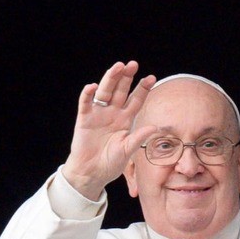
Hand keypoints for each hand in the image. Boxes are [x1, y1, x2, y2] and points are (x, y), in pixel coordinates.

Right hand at [62, 61, 158, 199]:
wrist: (91, 173)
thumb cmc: (110, 163)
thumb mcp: (127, 151)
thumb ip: (138, 138)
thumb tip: (155, 127)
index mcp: (125, 119)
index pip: (136, 100)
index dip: (142, 89)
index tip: (151, 78)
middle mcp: (112, 113)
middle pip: (120, 91)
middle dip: (126, 77)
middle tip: (133, 64)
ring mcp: (98, 114)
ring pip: (105, 92)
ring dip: (110, 79)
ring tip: (117, 67)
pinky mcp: (84, 119)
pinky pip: (86, 103)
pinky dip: (88, 95)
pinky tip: (93, 86)